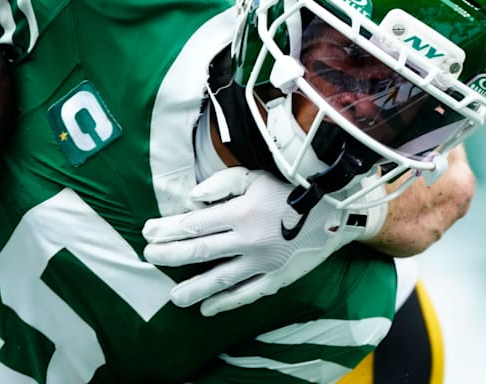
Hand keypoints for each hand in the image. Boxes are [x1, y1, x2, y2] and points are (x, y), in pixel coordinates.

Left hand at [142, 167, 385, 316]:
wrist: (337, 209)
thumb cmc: (292, 187)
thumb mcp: (256, 175)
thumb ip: (221, 184)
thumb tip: (192, 200)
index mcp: (241, 212)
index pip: (194, 224)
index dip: (168, 229)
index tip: (148, 232)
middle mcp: (248, 240)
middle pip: (200, 252)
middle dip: (170, 255)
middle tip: (150, 258)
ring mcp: (262, 263)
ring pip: (220, 280)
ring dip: (193, 289)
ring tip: (174, 297)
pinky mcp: (277, 278)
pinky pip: (246, 294)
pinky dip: (226, 303)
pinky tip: (208, 309)